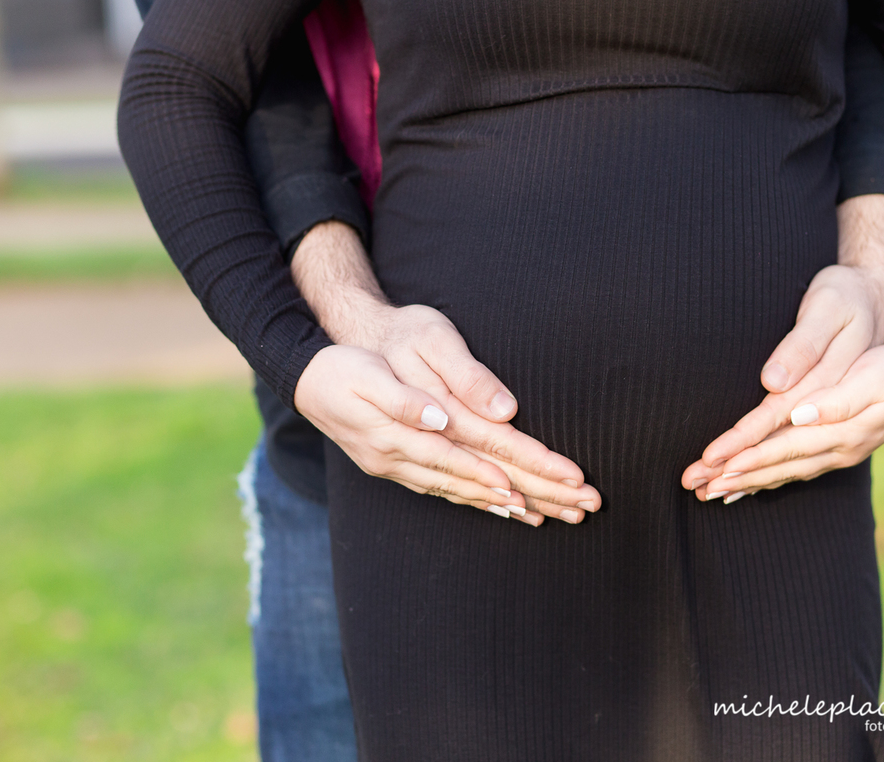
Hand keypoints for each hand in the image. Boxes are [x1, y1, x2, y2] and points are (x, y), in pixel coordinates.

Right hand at [292, 221, 600, 525]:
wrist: (307, 378)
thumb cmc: (345, 366)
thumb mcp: (369, 373)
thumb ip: (404, 398)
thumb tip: (439, 418)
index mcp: (402, 434)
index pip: (465, 457)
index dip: (502, 473)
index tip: (541, 486)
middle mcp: (404, 460)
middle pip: (475, 483)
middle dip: (529, 495)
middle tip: (577, 509)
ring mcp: (400, 470)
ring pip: (464, 493)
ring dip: (509, 506)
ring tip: (552, 517)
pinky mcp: (399, 468)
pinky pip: (446, 492)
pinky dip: (478, 502)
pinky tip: (503, 508)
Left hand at [682, 264, 883, 489]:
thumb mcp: (872, 374)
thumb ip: (838, 400)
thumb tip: (800, 415)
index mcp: (842, 428)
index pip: (784, 445)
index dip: (748, 454)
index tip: (716, 462)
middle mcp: (837, 449)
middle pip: (777, 466)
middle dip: (734, 477)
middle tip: (694, 484)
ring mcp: (838, 454)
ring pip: (783, 473)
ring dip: (744, 484)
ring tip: (707, 493)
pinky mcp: (835, 449)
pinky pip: (794, 471)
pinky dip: (766, 481)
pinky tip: (743, 489)